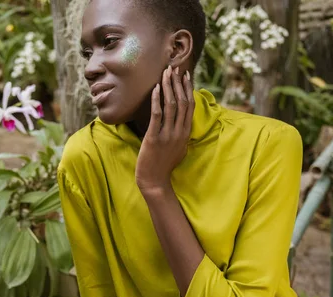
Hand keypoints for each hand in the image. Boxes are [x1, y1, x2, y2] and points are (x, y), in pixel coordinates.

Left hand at [135, 65, 194, 195]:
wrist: (155, 181)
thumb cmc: (165, 166)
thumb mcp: (179, 149)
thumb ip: (182, 136)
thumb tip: (184, 124)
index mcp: (186, 133)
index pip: (190, 106)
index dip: (187, 89)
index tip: (185, 75)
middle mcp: (179, 132)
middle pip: (182, 102)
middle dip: (178, 83)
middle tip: (174, 68)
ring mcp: (167, 135)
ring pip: (171, 105)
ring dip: (168, 87)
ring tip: (165, 73)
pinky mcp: (154, 138)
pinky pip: (157, 115)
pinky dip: (157, 99)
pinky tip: (156, 88)